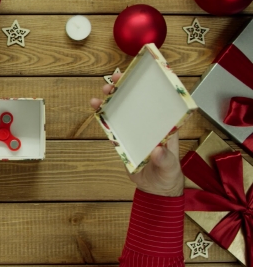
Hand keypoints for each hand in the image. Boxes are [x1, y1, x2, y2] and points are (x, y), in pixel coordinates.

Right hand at [90, 73, 183, 196]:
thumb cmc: (168, 176)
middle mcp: (149, 124)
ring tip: (100, 96)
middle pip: (136, 103)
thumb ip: (165, 160)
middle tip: (113, 83)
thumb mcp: (169, 168)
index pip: (158, 102)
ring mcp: (135, 131)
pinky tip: (96, 110)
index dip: (148, 87)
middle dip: (124, 90)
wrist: (155, 189)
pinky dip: (104, 119)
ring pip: (123, 112)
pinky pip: (113, 127)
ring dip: (112, 102)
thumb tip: (157, 151)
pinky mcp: (124, 140)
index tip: (138, 78)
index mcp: (164, 126)